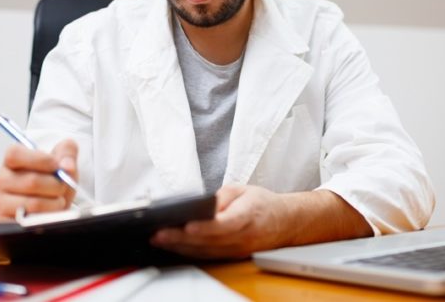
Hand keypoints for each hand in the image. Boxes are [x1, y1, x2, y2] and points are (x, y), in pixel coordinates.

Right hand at [0, 139, 78, 220]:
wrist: (51, 204)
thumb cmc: (53, 178)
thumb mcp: (62, 160)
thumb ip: (67, 152)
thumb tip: (66, 167)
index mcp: (12, 160)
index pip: (15, 155)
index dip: (40, 160)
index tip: (57, 166)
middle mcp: (2, 180)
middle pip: (31, 182)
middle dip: (56, 185)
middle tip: (63, 187)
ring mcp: (1, 202)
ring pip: (33, 204)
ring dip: (54, 203)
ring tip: (59, 201)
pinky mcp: (5, 222)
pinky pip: (29, 223)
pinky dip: (46, 219)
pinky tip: (50, 214)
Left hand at [150, 184, 289, 258]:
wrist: (285, 222)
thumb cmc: (262, 203)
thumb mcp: (243, 189)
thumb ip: (221, 196)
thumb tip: (202, 204)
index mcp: (248, 215)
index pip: (225, 224)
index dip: (205, 227)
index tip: (187, 226)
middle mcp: (243, 237)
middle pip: (210, 241)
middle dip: (181, 238)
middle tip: (159, 233)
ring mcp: (238, 250)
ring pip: (206, 252)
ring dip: (180, 247)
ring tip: (159, 240)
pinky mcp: (232, 256)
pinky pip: (208, 256)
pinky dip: (189, 252)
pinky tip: (173, 247)